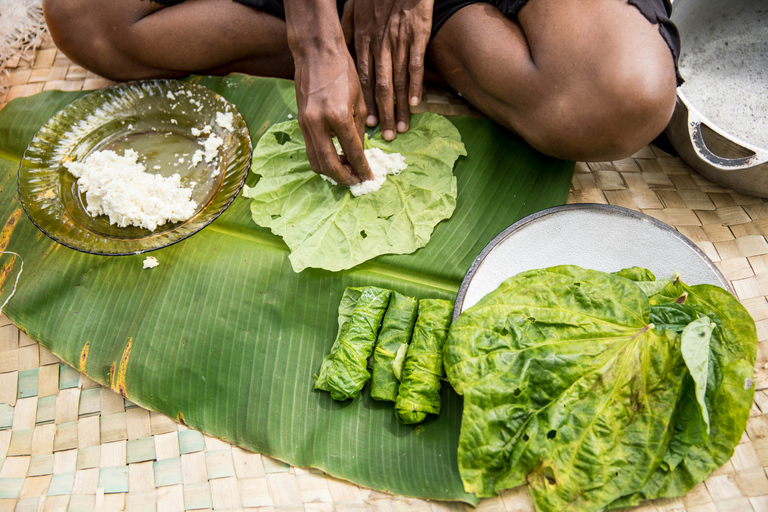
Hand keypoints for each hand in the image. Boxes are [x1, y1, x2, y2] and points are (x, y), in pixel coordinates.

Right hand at [293, 44, 372, 184]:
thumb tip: (359, 153)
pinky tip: (336, 156)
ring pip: (315, 161)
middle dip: (343, 178)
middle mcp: (318, 123)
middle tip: (355, 181)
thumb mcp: (360, 100)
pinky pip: (310, 148)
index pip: (352, 152)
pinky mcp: (300, 121)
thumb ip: (359, 130)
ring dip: (331, 171)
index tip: (369, 178)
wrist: (316, 52)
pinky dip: (322, 158)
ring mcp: (305, 123)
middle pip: (328, 165)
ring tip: (346, 170)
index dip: (362, 169)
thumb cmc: (342, 71)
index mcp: (338, 116)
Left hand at [343, 0, 433, 140]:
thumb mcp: (354, 14)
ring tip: (400, 129)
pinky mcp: (417, 36)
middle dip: (381, 115)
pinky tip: (415, 105)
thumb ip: (349, 37)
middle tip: (385, 137)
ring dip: (398, 108)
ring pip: (396, 82)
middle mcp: (379, 47)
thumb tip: (344, 60)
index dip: (364, 105)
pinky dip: (415, 86)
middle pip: (379, 88)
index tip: (366, 127)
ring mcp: (398, 43)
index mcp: (363, 43)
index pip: (363, 81)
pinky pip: (415, 65)